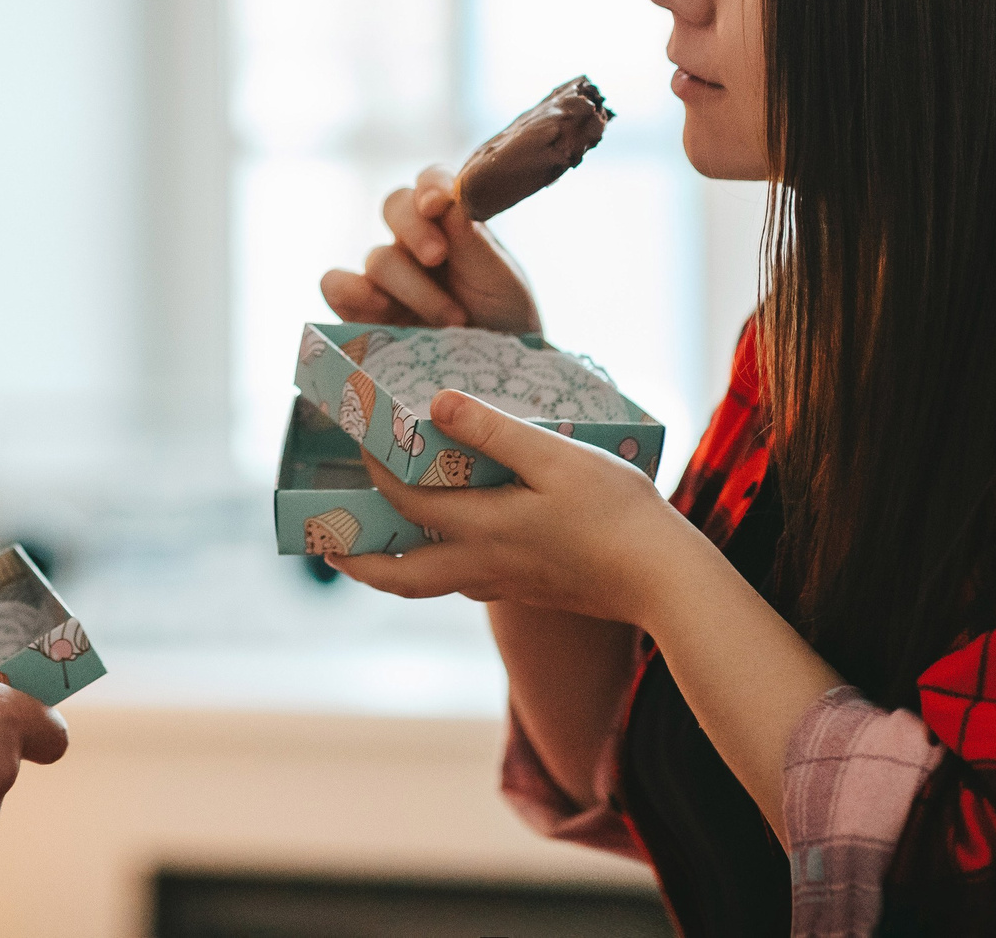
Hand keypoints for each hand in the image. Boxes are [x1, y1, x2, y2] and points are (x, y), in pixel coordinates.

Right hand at [319, 163, 541, 333]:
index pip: (432, 182)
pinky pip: (335, 284)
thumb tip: (450, 199)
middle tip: (438, 258)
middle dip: (415, 229)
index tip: (439, 204)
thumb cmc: (505, 320)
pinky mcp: (360, 309)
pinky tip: (381, 311)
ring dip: (412, 287)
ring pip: (377, 257)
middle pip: (395, 206)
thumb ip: (475, 243)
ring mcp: (385, 276)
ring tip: (450, 320)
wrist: (496, 376)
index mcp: (452, 222)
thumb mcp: (503, 281)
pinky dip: (350, 292)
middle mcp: (414, 241)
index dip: (430, 184)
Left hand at [329, 390, 700, 628]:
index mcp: (483, 530)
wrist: (667, 581)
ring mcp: (508, 585)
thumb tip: (435, 403)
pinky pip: (469, 583)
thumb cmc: (617, 513)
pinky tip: (459, 542)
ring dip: (398, 568)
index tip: (358, 440)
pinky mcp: (532, 591)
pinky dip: (443, 566)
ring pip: (433, 586)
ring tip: (382, 542)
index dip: (376, 472)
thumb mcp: (555, 456)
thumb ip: (493, 430)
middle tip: (329, 546)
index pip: (406, 503)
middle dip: (359, 564)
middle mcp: (484, 567)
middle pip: (401, 578)